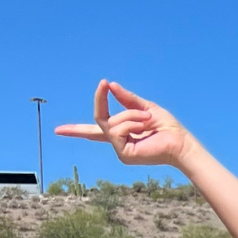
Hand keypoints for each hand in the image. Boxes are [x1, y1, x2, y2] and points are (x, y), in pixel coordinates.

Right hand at [54, 80, 191, 167]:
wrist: (180, 142)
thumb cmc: (167, 127)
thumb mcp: (145, 107)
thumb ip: (126, 99)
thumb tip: (110, 85)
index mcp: (121, 132)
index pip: (94, 130)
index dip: (76, 130)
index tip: (58, 131)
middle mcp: (118, 142)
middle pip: (99, 119)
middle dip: (100, 99)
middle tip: (104, 84)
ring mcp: (120, 149)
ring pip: (111, 122)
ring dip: (131, 114)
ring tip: (148, 120)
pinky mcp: (124, 154)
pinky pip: (117, 130)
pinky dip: (131, 123)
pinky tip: (145, 127)